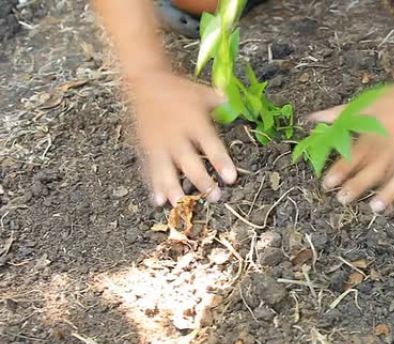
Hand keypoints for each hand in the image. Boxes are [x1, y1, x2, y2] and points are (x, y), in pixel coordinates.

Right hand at [128, 72, 236, 205]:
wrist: (143, 80)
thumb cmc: (178, 88)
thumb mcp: (202, 92)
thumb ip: (221, 103)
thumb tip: (239, 106)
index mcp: (194, 121)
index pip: (211, 145)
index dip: (221, 162)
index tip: (231, 179)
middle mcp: (176, 134)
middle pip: (190, 162)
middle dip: (202, 181)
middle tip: (215, 197)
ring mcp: (159, 143)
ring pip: (166, 169)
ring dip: (173, 188)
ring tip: (180, 203)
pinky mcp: (145, 147)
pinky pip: (150, 169)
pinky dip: (153, 185)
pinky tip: (158, 201)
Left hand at [310, 79, 393, 215]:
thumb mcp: (366, 103)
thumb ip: (338, 114)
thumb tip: (312, 118)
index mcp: (377, 132)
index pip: (355, 154)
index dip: (340, 169)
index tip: (327, 183)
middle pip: (374, 169)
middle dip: (358, 184)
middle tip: (342, 199)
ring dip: (389, 194)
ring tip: (376, 207)